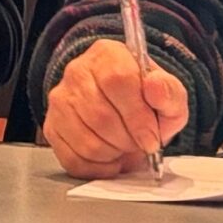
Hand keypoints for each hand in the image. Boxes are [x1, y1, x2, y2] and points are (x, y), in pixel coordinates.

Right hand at [43, 37, 188, 178]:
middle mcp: (77, 71)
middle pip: (100, 115)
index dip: (137, 116)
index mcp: (108, 55)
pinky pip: (73, 159)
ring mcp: (60, 100)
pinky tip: (110, 159)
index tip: (151, 138)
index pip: (118, 81)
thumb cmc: (147, 102)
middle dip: (127, 140)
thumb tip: (155, 86)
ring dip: (113, 154)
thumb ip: (169, 92)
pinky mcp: (52, 127)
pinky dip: (98, 168)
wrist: (124, 110)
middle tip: (139, 145)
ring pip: (86, 141)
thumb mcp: (169, 96)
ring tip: (125, 148)